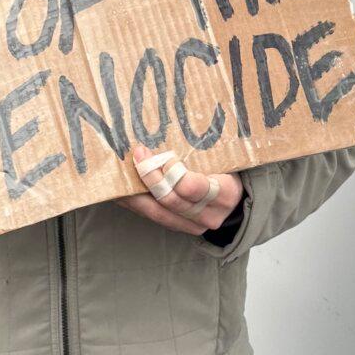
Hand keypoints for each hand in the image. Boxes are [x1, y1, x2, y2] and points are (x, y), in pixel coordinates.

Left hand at [117, 144, 243, 236]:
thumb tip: (166, 126)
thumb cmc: (227, 171)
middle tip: (137, 157)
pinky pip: (153, 217)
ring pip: (158, 212)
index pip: (192, 186)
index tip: (159, 155)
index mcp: (225, 194)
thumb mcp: (223, 159)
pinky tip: (123, 191)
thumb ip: (201, 152)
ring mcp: (193, 225)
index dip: (172, 172)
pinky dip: (136, 203)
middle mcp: (210, 215)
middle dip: (149, 177)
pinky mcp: (178, 228)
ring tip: (120, 176)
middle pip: (171, 200)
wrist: (235, 201)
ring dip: (135, 193)